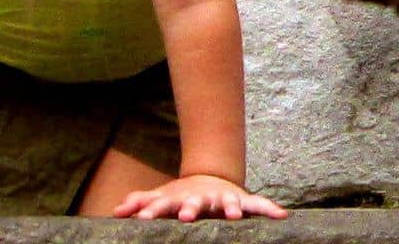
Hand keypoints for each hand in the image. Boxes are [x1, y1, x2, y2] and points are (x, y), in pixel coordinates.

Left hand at [112, 173, 288, 220]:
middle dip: (191, 209)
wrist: (211, 178)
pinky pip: (259, 205)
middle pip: (195, 203)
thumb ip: (141, 203)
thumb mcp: (162, 197)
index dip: (153, 211)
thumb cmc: (182, 197)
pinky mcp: (242, 200)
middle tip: (186, 216)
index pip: (163, 205)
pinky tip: (281, 215)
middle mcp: (203, 198)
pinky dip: (269, 209)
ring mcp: (223, 198)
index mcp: (181, 199)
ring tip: (234, 215)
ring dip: (232, 208)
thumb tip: (116, 210)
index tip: (142, 219)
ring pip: (228, 203)